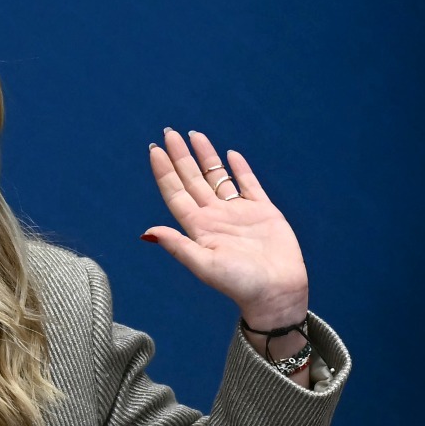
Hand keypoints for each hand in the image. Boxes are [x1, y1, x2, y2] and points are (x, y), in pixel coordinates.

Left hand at [143, 129, 307, 329]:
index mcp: (198, 227)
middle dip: (180, 156)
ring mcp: (238, 212)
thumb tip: (147, 232)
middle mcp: (215, 216)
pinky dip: (240, 168)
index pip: (175, 193)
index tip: (154, 150)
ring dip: (205, 156)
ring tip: (193, 135)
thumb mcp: (204, 265)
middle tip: (168, 133)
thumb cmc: (240, 284)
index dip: (164, 172)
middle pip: (192, 179)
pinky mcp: (263, 211)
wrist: (277, 292)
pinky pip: (248, 184)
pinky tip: (230, 154)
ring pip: (217, 177)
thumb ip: (178, 245)